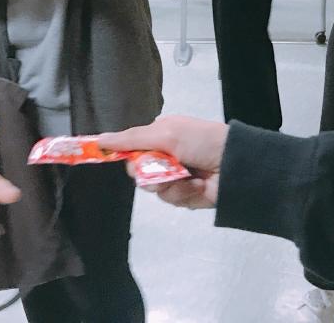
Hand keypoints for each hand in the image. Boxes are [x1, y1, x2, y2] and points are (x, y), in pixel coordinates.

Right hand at [99, 115, 228, 209]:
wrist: (234, 165)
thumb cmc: (200, 140)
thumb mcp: (165, 133)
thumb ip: (132, 139)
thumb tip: (99, 139)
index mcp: (160, 135)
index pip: (132, 148)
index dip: (130, 156)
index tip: (127, 161)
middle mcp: (166, 155)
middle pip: (140, 172)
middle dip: (151, 174)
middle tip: (165, 169)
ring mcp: (176, 175)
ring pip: (155, 189)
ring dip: (171, 185)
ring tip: (189, 178)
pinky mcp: (186, 194)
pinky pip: (172, 200)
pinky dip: (184, 194)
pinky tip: (198, 186)